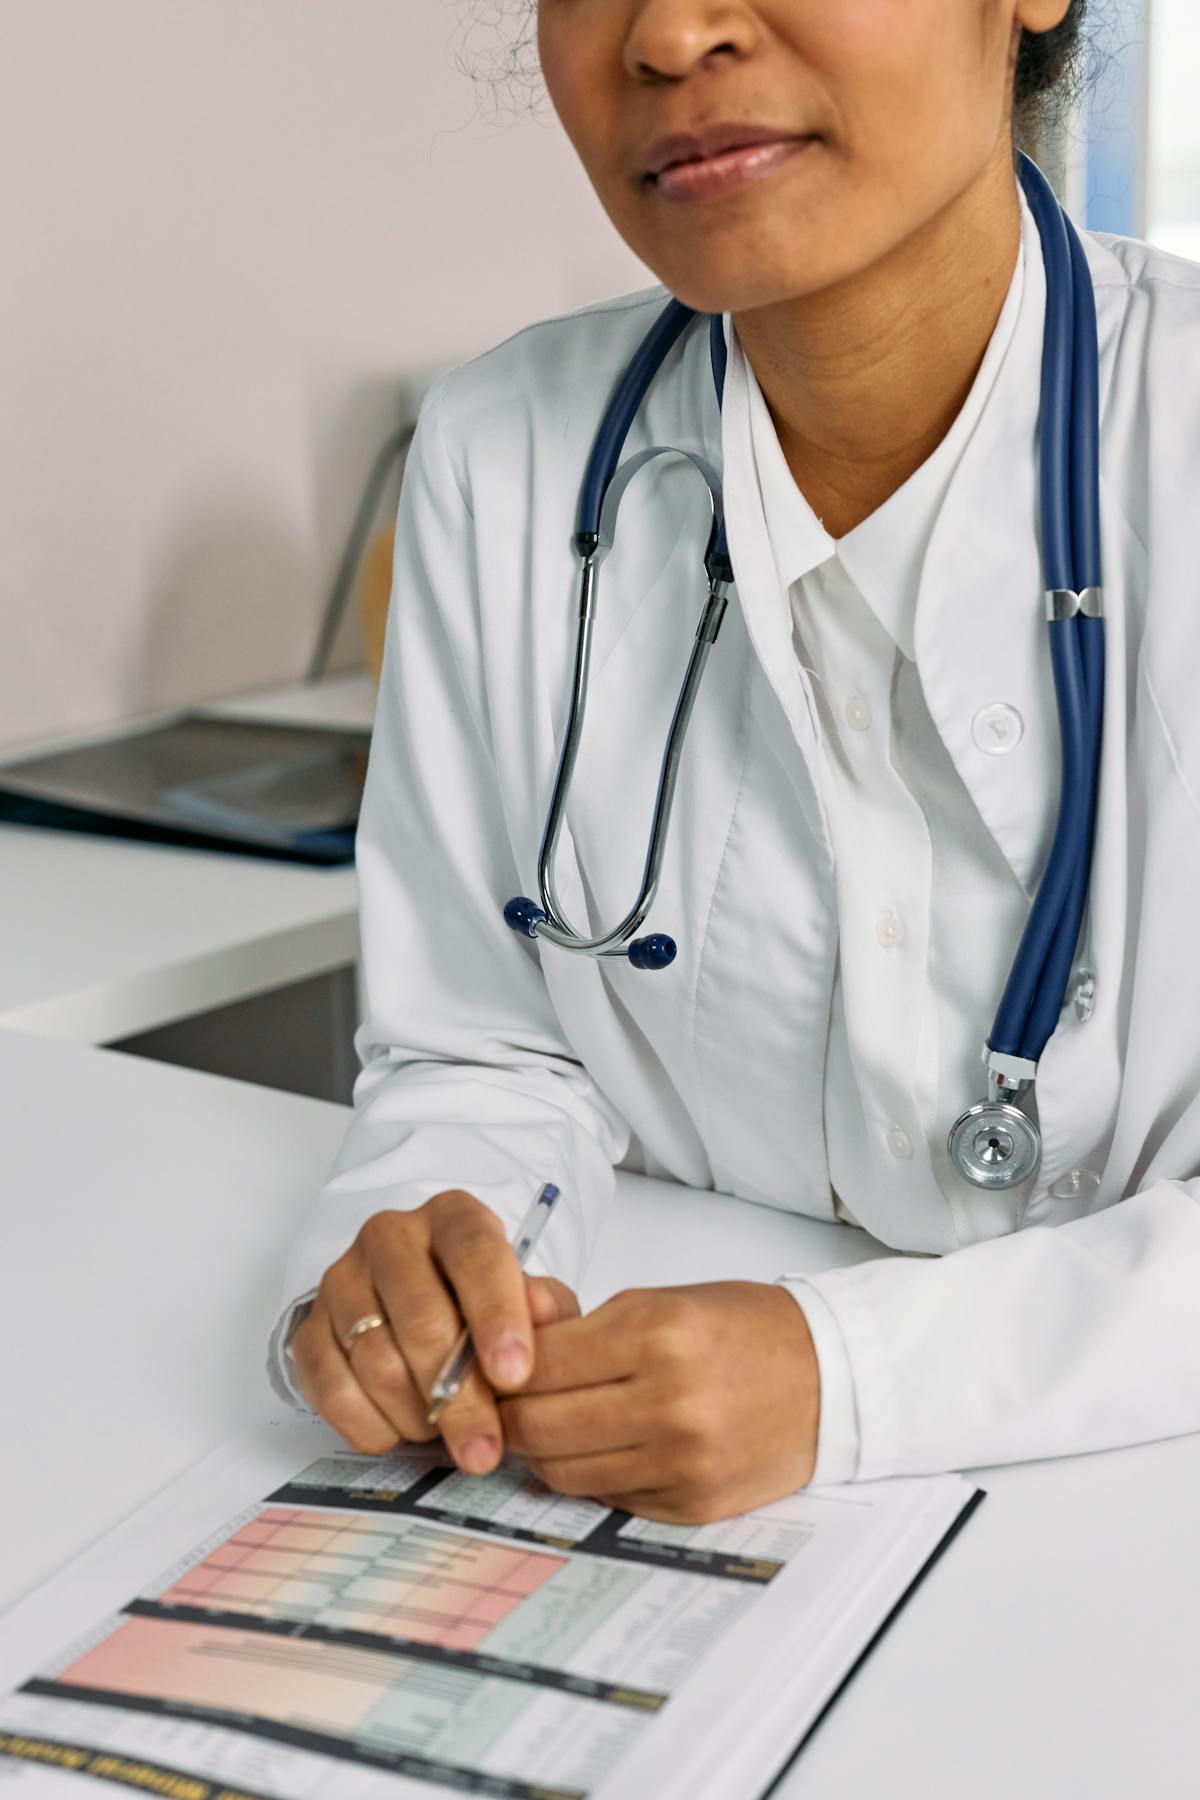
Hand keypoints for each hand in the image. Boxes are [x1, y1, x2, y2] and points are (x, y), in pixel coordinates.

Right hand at [291, 1190, 579, 1476]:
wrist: (419, 1313)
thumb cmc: (483, 1308)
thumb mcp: (530, 1302)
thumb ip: (546, 1309)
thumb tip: (543, 1311)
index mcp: (452, 1217)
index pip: (475, 1253)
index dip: (496, 1315)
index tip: (515, 1376)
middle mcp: (391, 1236)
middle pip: (422, 1319)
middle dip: (459, 1397)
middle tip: (484, 1450)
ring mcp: (343, 1280)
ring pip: (376, 1361)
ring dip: (416, 1415)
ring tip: (443, 1432)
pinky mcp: (309, 1327)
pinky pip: (330, 1388)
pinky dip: (370, 1424)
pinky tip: (399, 1431)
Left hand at [499, 1282, 819, 1523]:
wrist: (828, 1378)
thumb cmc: (741, 1329)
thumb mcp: (660, 1300)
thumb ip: (580, 1322)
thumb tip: (508, 1328)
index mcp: (658, 1334)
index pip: (537, 1364)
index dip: (502, 1366)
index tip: (497, 1363)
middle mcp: (669, 1402)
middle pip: (537, 1426)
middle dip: (511, 1414)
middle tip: (512, 1401)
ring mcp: (681, 1461)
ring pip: (562, 1471)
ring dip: (544, 1450)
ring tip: (556, 1422)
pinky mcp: (691, 1505)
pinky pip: (606, 1497)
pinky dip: (592, 1474)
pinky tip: (605, 1446)